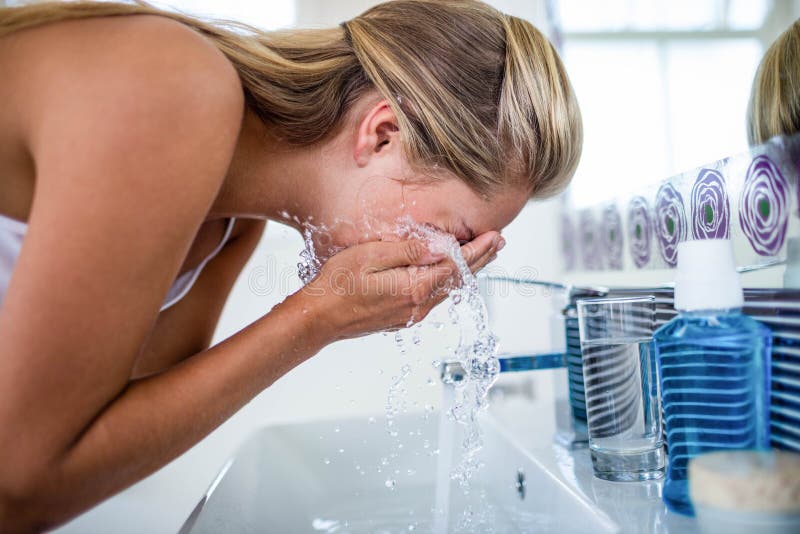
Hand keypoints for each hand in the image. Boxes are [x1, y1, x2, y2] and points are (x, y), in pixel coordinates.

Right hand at [293, 231, 502, 342]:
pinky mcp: (401, 317)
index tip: (494, 236)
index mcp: (414, 287)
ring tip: (481, 255)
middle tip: (498, 242)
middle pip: (459, 280)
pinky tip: (449, 274)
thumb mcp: (371, 255)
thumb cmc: (337, 284)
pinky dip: (448, 282)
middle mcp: (418, 305)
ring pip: (448, 290)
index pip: (456, 266)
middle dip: (480, 260)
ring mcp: (410, 314)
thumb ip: (408, 251)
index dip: (478, 250)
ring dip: (467, 271)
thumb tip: (442, 247)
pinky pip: (434, 297)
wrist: (318, 319)